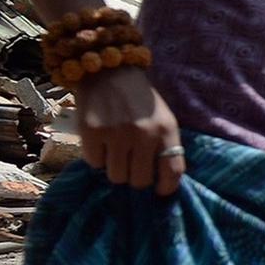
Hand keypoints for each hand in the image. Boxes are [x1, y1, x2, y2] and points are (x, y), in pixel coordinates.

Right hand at [75, 65, 184, 194]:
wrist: (111, 72)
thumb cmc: (140, 102)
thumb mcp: (163, 119)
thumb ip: (163, 146)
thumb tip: (161, 182)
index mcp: (166, 130)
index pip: (173, 171)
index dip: (167, 187)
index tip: (159, 191)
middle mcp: (143, 134)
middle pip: (139, 180)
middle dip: (135, 177)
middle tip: (131, 165)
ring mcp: (116, 134)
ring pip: (116, 176)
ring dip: (115, 168)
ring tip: (115, 151)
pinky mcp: (92, 133)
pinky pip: (94, 163)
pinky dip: (97, 157)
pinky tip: (101, 141)